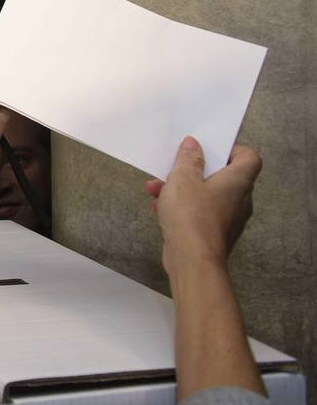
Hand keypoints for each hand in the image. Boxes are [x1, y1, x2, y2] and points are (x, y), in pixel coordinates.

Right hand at [145, 139, 260, 275]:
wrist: (192, 260)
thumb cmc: (191, 215)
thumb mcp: (183, 179)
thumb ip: (188, 159)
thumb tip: (193, 144)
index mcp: (238, 182)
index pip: (249, 158)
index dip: (231, 149)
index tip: (207, 149)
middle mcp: (239, 200)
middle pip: (222, 176)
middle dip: (193, 170)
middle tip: (174, 167)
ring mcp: (228, 219)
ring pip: (206, 195)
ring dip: (181, 189)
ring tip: (155, 189)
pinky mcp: (214, 233)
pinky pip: (200, 212)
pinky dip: (182, 207)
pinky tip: (157, 208)